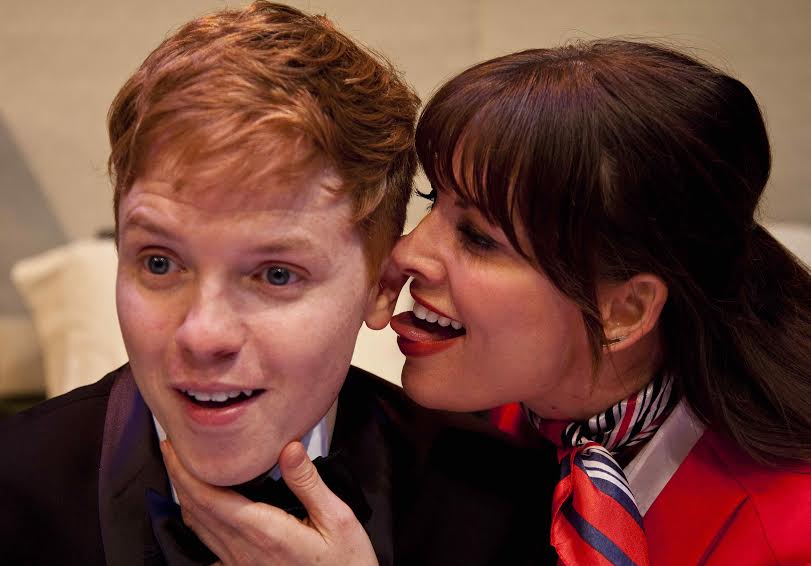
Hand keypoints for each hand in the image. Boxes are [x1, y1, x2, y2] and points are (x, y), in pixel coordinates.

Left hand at [161, 440, 377, 565]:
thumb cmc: (347, 565)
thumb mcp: (338, 520)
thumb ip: (308, 483)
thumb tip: (289, 448)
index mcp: (264, 532)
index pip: (208, 498)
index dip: (184, 471)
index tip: (174, 446)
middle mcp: (244, 550)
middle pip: (196, 510)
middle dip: (179, 476)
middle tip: (173, 448)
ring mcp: (240, 564)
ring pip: (199, 527)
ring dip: (187, 495)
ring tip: (186, 469)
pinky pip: (210, 543)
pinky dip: (199, 518)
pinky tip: (206, 505)